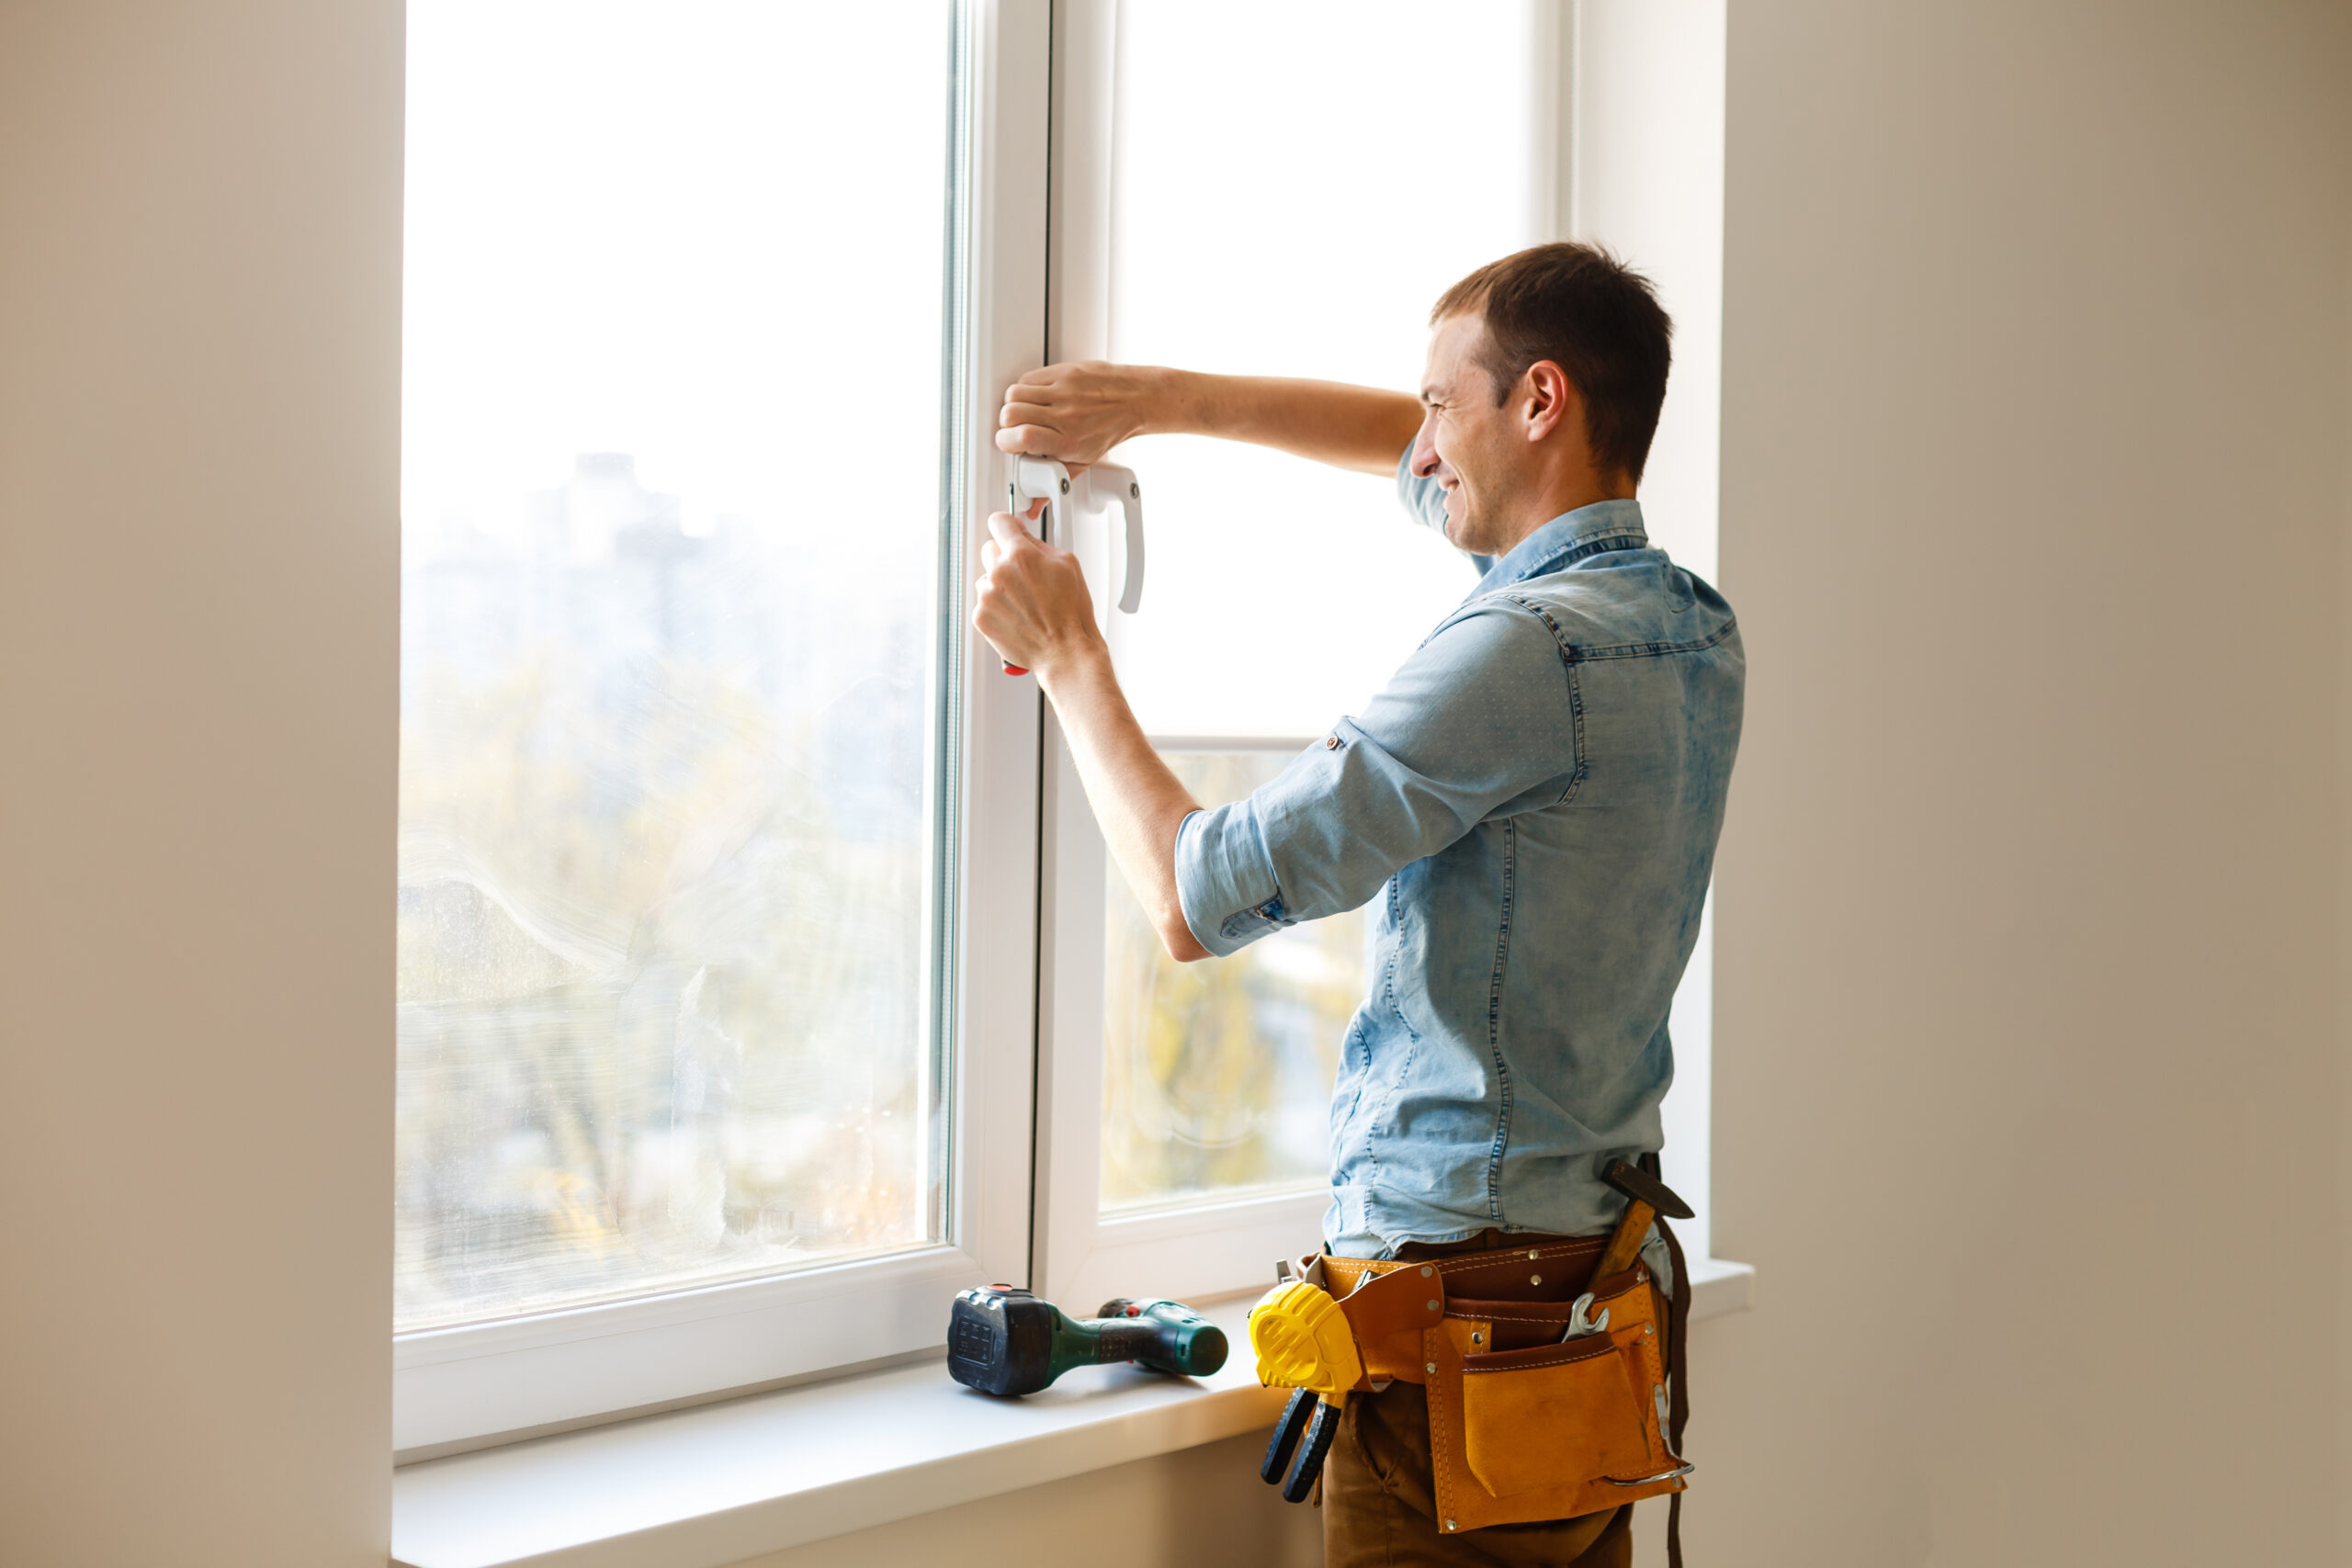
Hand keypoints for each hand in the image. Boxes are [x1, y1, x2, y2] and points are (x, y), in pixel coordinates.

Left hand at [973, 508, 1103, 677]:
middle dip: (1005, 557)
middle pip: (989, 549)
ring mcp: (986, 596)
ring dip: (999, 584)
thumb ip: (1039, 545)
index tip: (1009, 531)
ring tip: (1024, 602)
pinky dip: (996, 607)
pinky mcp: (981, 617)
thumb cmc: (1071, 613)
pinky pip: (983, 602)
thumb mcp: (1067, 565)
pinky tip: (1017, 615)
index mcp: (1020, 555)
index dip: (1007, 525)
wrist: (1064, 651)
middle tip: (1024, 575)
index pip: (999, 522)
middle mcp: (999, 573)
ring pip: (985, 578)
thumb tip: (1023, 536)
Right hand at [995, 362, 1166, 470]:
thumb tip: (1034, 506)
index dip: (1007, 441)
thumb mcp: (1084, 462)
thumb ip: (1054, 481)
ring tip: (1025, 412)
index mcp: (1069, 442)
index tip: (1009, 444)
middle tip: (1016, 428)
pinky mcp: (1064, 372)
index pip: (1024, 437)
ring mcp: (1064, 391)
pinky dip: (1025, 388)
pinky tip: (1035, 397)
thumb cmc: (1109, 430)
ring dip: (1013, 405)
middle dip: (1006, 424)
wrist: (1135, 400)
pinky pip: (1027, 377)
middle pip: (1011, 414)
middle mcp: (1066, 415)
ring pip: (1014, 394)